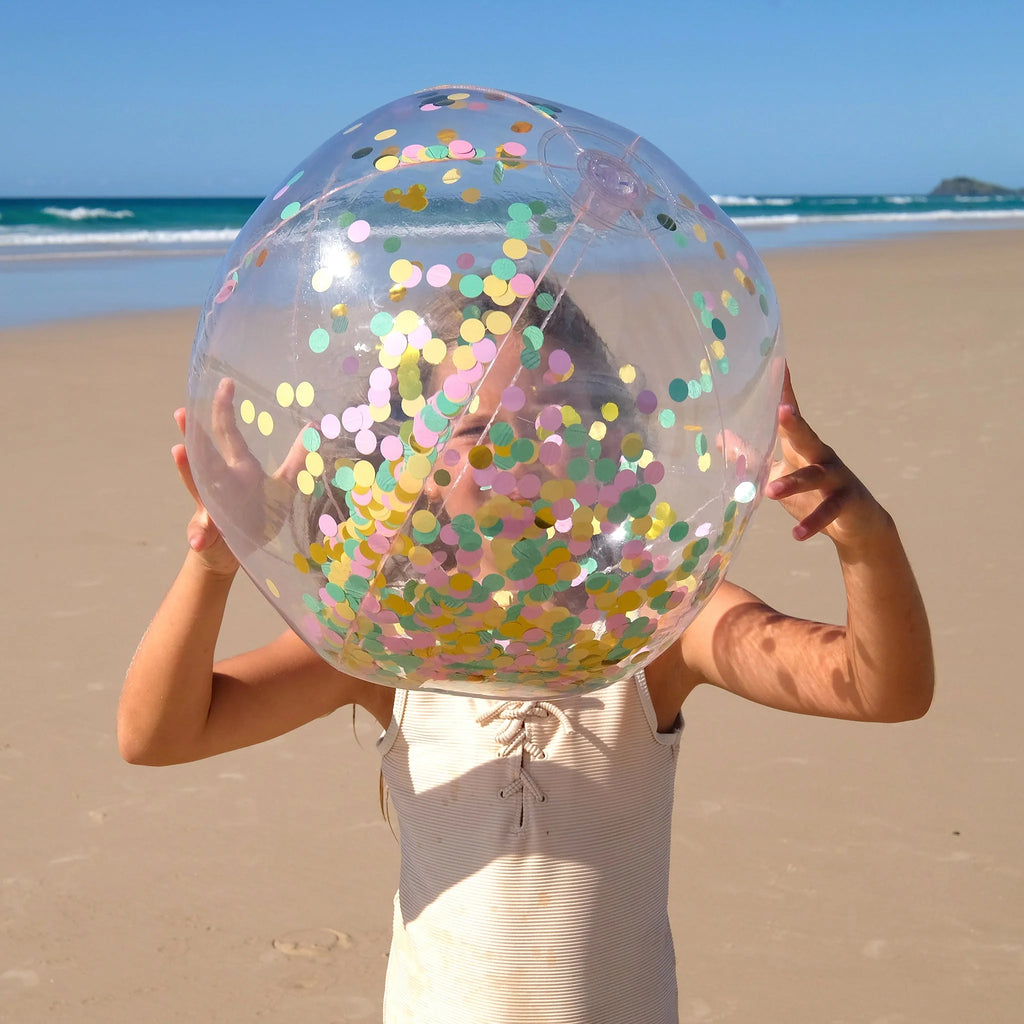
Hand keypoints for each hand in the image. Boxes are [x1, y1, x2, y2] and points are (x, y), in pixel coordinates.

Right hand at [173, 378, 307, 572]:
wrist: (238, 550)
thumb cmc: (259, 515)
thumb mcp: (283, 486)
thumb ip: (297, 459)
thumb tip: (314, 428)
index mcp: (238, 467)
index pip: (229, 434)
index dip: (226, 410)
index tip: (225, 384)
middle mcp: (220, 480)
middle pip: (205, 453)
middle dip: (196, 433)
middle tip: (182, 410)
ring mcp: (211, 503)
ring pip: (197, 483)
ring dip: (186, 469)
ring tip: (178, 450)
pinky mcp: (210, 529)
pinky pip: (203, 530)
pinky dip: (199, 533)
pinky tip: (195, 538)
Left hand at [764, 365, 890, 551]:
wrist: (858, 524)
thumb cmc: (813, 493)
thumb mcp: (780, 472)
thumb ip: (754, 456)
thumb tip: (720, 439)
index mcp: (802, 447)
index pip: (791, 416)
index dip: (784, 392)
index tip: (779, 365)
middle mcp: (821, 456)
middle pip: (807, 436)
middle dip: (794, 424)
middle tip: (782, 412)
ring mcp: (837, 478)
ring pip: (815, 477)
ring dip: (794, 483)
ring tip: (772, 491)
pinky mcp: (847, 502)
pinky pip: (829, 511)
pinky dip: (812, 523)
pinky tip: (796, 534)